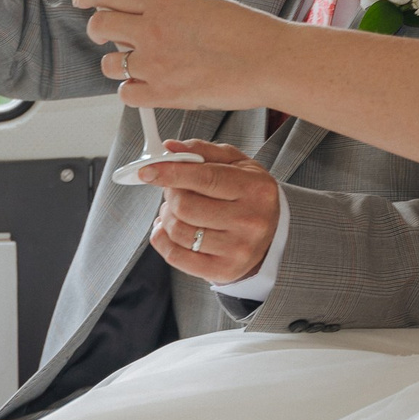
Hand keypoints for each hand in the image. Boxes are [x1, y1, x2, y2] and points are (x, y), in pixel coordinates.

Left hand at [75, 0, 291, 110]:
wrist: (267, 61)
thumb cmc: (246, 32)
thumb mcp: (202, 6)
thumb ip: (170, 10)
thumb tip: (153, 17)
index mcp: (163, 4)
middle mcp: (151, 32)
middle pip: (100, 28)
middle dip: (100, 30)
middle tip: (110, 35)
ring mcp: (155, 65)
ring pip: (110, 65)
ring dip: (118, 64)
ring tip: (137, 64)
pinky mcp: (163, 95)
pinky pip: (128, 95)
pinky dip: (133, 91)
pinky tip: (147, 86)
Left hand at [141, 141, 280, 283]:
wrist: (271, 235)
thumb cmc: (249, 194)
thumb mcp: (236, 164)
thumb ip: (203, 151)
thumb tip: (170, 148)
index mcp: (255, 189)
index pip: (204, 178)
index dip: (171, 173)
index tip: (147, 171)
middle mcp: (249, 221)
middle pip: (186, 206)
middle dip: (170, 194)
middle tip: (174, 190)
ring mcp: (237, 249)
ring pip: (178, 231)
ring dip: (166, 216)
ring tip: (176, 210)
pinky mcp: (222, 271)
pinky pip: (175, 256)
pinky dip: (162, 239)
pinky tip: (168, 229)